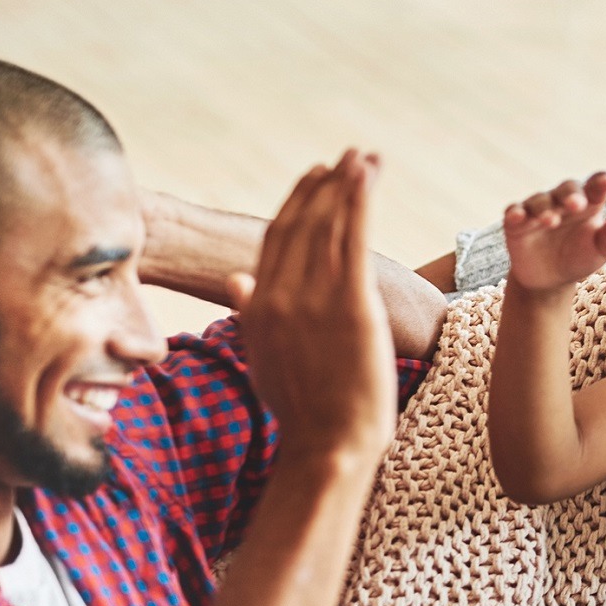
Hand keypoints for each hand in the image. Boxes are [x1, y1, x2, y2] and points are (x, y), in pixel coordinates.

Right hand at [232, 149, 396, 460]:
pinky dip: (358, 201)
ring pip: (327, 226)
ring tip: (363, 158)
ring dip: (346, 185)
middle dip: (324, 187)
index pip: (275, 241)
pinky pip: (352, 240)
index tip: (316, 179)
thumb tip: (238, 280)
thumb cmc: (305, 413)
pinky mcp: (349, 306)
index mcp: (258, 307)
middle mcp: (278, 296)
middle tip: (346, 158)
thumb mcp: (265, 360)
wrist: (327, 447)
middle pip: (300, 225)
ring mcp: (312, 300)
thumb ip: (251, 315)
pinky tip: (368, 175)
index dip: (297, 205)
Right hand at [502, 172, 605, 295]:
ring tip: (551, 220)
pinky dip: (515, 213)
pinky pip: (514, 212)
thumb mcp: (601, 250)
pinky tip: (518, 217)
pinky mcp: (517, 223)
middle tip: (578, 204)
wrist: (549, 281)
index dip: (601, 181)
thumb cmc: (580, 259)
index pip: (596, 185)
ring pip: (540, 200)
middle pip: (567, 189)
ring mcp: (538, 209)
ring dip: (545, 207)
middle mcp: (562, 200)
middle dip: (571, 194)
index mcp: (588, 202)